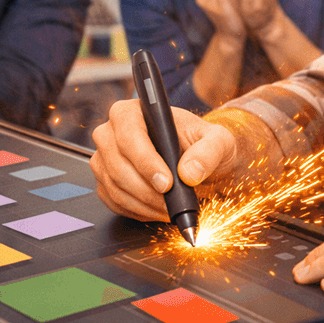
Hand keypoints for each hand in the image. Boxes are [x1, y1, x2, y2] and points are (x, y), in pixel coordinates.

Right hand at [90, 98, 239, 220]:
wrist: (199, 161)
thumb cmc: (203, 144)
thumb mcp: (219, 141)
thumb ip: (209, 151)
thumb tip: (189, 172)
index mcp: (135, 111)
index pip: (130, 134)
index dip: (145, 161)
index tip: (166, 182)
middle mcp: (112, 132)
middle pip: (117, 165)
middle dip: (147, 190)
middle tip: (171, 202)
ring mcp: (105, 158)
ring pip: (114, 187)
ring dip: (144, 204)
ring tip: (169, 209)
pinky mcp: (105, 182)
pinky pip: (114, 202)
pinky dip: (137, 211)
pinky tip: (157, 210)